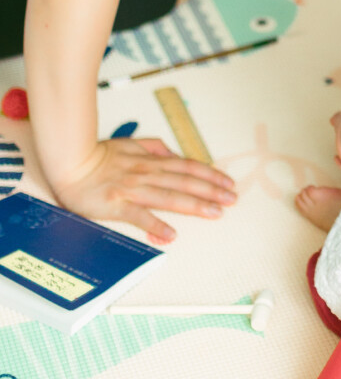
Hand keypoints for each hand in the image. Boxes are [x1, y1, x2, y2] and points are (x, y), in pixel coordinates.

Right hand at [50, 137, 236, 244]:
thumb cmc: (99, 156)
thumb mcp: (132, 144)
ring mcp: (133, 189)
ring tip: (214, 213)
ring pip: (170, 196)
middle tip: (232, 200)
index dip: (211, 175)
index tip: (228, 184)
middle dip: (212, 191)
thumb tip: (175, 154)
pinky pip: (139, 216)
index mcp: (151, 161)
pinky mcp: (117, 204)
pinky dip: (156, 225)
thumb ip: (155, 147)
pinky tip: (171, 235)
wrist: (69, 163)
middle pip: (186, 182)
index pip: (188, 167)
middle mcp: (146, 174)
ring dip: (195, 205)